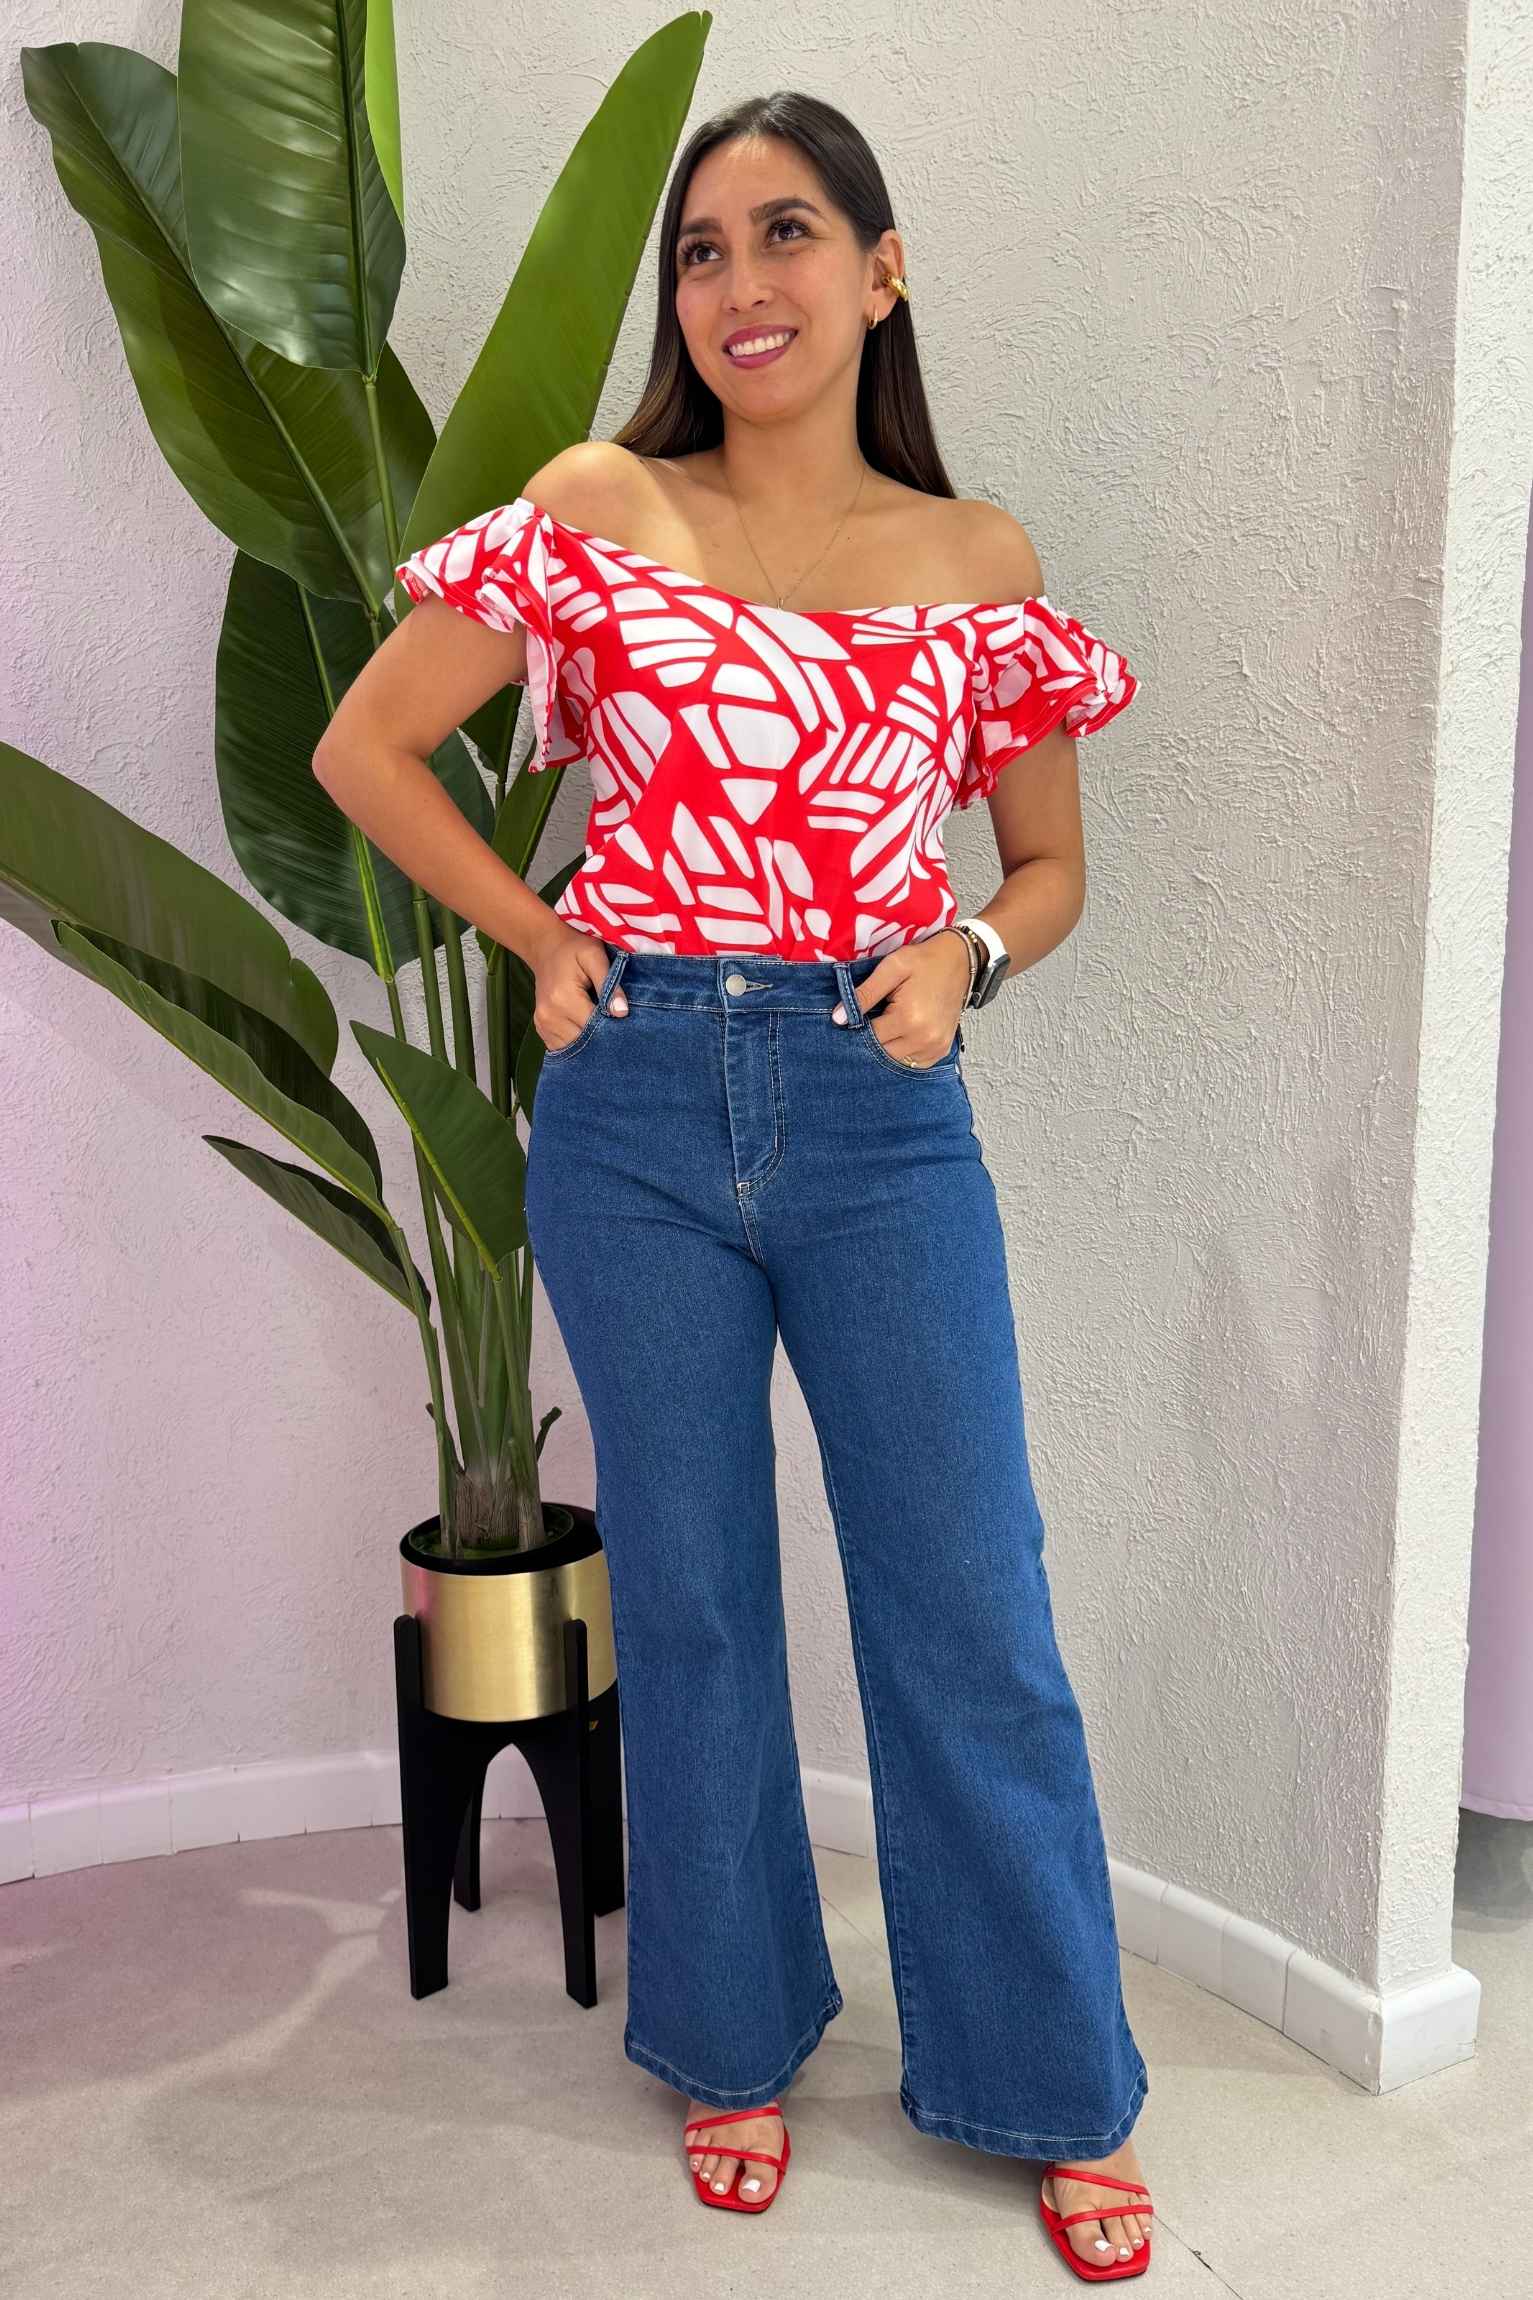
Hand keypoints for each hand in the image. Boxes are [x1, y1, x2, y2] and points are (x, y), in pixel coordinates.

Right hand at [532, 927, 626, 1052]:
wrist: (546, 948)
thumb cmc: (574, 950)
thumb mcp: (594, 956)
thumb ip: (609, 983)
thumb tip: (622, 1013)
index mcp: (563, 998)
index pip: (595, 1026)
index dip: (614, 1028)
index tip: (628, 1024)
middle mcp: (549, 1016)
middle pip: (585, 1041)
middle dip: (604, 1038)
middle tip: (620, 1029)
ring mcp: (542, 1024)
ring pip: (574, 1048)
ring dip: (591, 1043)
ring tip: (603, 1028)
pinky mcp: (541, 1029)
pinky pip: (563, 1047)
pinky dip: (578, 1043)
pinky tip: (588, 1031)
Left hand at [831, 930, 968, 1065]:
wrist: (961, 961)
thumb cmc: (925, 961)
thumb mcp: (891, 967)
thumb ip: (864, 993)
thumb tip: (838, 1018)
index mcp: (909, 1018)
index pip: (869, 1037)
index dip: (857, 1027)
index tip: (856, 1015)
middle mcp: (924, 1039)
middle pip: (881, 1053)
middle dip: (872, 1039)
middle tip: (874, 1017)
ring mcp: (935, 1047)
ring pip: (896, 1060)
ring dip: (887, 1046)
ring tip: (888, 1022)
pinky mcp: (941, 1050)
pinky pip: (913, 1062)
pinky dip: (903, 1051)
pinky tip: (901, 1032)